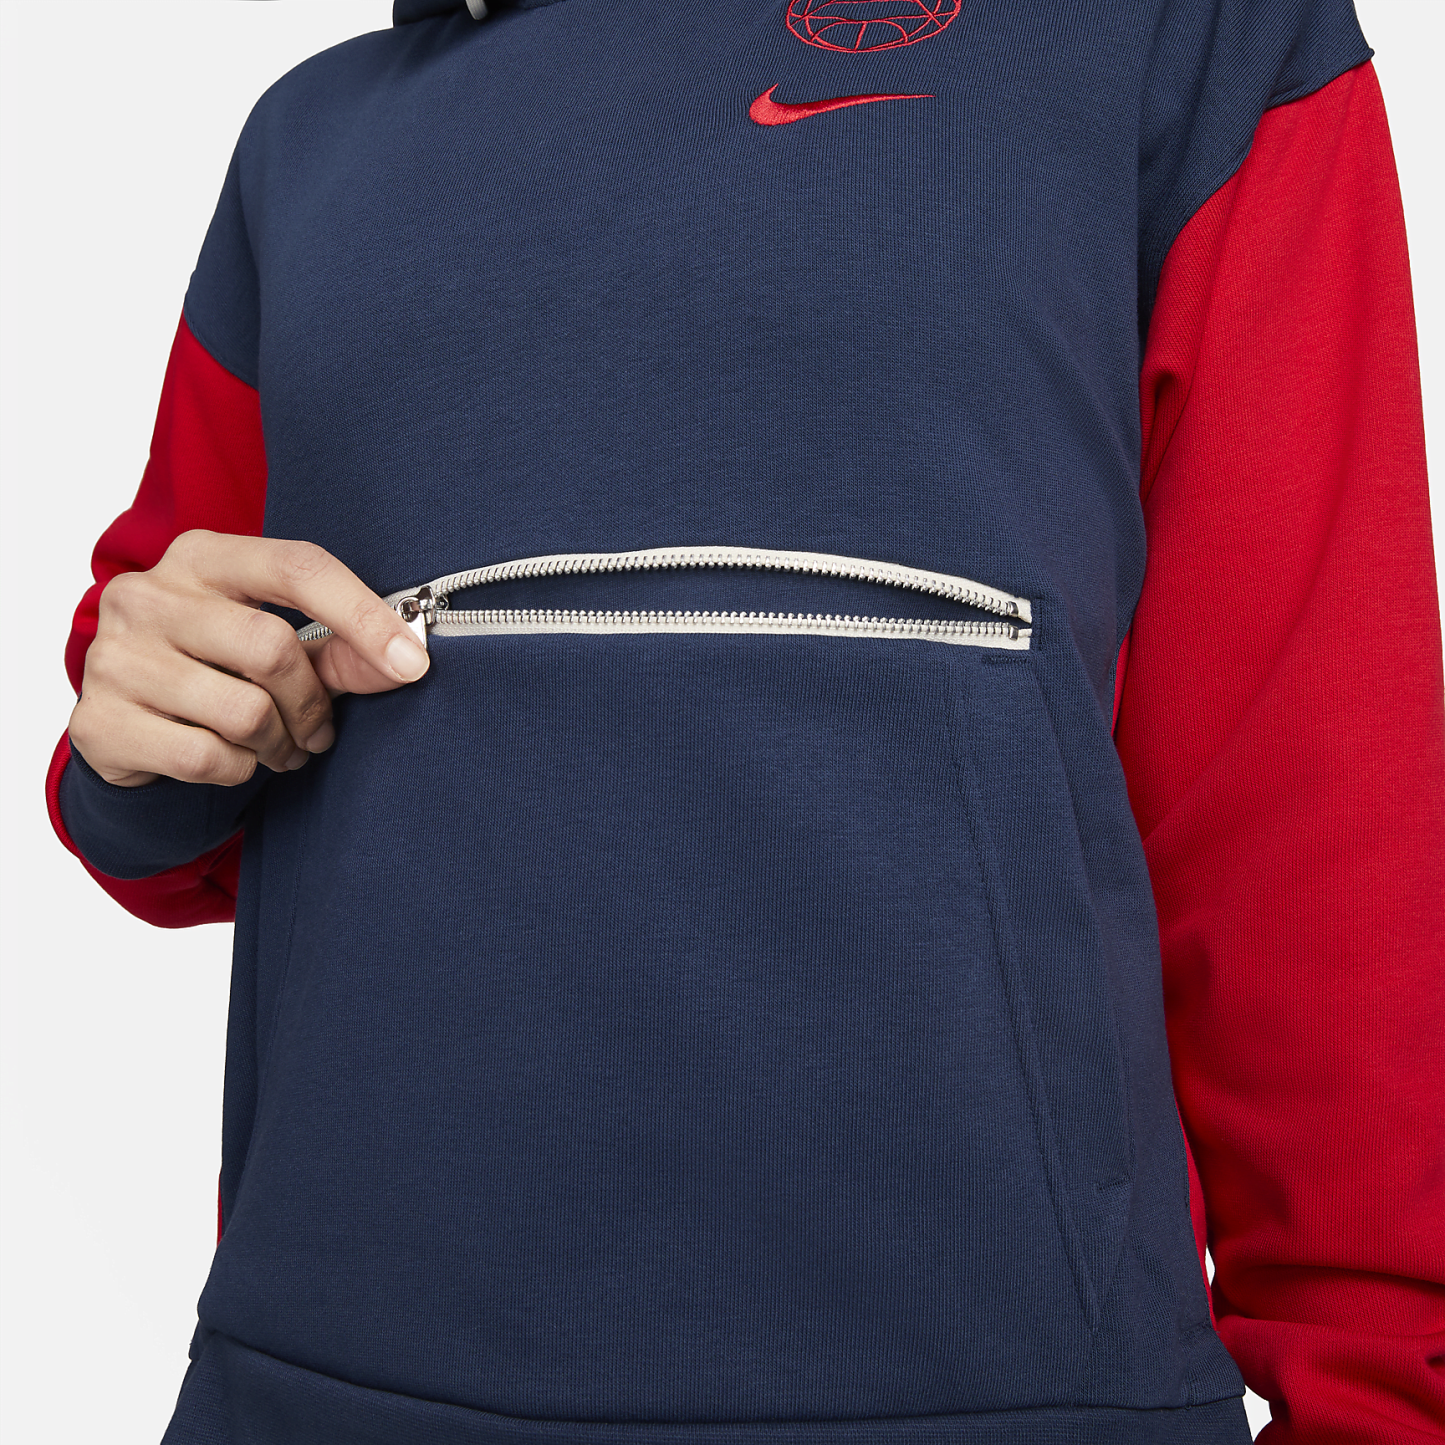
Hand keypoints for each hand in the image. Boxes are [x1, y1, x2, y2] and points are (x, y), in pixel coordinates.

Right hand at [68, 531, 429, 787]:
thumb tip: (408, 662)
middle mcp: (148, 595)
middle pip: (272, 648)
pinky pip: (205, 757)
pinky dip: (238, 770)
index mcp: (200, 557)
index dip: (363, 616)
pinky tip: (233, 761)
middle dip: (312, 703)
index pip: (297, 567)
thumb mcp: (274, 648)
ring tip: (280, 748)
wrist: (122, 725)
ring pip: (243, 711)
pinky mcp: (99, 721)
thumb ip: (339, 653)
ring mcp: (115, 656)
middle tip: (320, 732)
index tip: (413, 662)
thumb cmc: (212, 671)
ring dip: (280, 744)